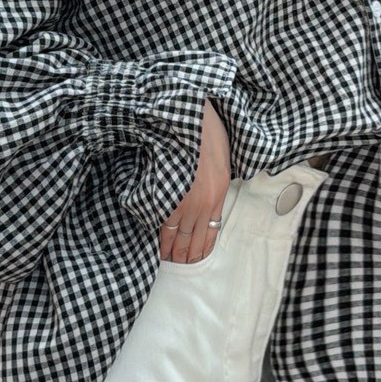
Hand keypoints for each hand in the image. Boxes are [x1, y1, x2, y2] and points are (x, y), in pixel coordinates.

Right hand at [159, 100, 230, 263]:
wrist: (193, 117)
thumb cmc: (208, 134)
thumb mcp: (222, 163)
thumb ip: (215, 186)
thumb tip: (207, 202)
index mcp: (219, 194)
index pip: (211, 231)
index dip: (203, 247)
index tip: (196, 258)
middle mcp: (203, 202)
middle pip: (193, 238)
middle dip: (185, 254)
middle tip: (178, 264)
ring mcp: (185, 199)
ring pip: (177, 234)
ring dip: (172, 249)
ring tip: (167, 259)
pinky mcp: (168, 194)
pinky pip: (164, 221)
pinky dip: (161, 236)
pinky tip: (159, 244)